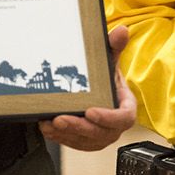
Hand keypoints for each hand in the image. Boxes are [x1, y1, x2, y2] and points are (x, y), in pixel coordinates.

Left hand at [40, 26, 139, 150]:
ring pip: (86, 141)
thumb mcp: (109, 59)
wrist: (98, 87)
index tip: (91, 111)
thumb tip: (121, 31)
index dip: (108, 118)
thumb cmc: (106, 76)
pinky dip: (61, 138)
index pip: (124, 118)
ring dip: (67, 134)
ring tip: (49, 124)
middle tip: (60, 119)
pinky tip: (48, 128)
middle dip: (79, 127)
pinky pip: (75, 144)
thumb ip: (114, 46)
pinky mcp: (86, 140)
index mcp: (126, 106)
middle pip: (102, 133)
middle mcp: (115, 125)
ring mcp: (101, 135)